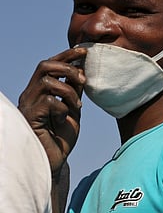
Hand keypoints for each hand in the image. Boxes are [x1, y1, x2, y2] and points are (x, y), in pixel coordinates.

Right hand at [17, 47, 86, 174]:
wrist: (55, 161)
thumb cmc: (61, 137)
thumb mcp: (72, 110)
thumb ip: (74, 92)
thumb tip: (82, 70)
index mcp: (40, 91)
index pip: (49, 65)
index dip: (66, 55)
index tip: (85, 51)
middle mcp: (31, 95)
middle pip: (44, 66)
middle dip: (68, 68)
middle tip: (83, 80)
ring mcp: (28, 106)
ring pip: (47, 81)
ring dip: (68, 91)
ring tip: (77, 106)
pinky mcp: (30, 118)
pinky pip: (49, 102)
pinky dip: (63, 108)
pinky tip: (64, 120)